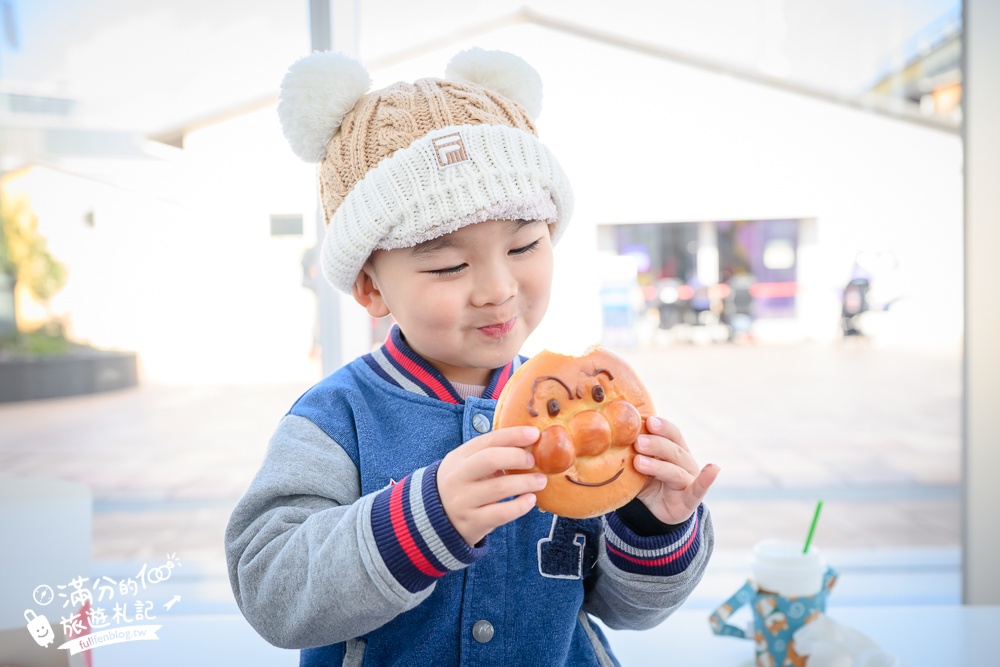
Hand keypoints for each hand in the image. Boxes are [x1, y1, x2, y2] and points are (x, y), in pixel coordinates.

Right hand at [437, 426, 546, 545]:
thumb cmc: (462, 486)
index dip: (513, 435)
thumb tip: (528, 443)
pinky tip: (530, 500)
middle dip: (517, 457)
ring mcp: (463, 501)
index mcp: (459, 457)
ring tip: (540, 481)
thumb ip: (490, 454)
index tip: (534, 434)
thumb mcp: (466, 465)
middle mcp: (458, 477)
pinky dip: (520, 506)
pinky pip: (501, 513)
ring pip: (499, 488)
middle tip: (533, 461)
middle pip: (490, 459)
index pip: (487, 440)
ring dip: (525, 482)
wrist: (436, 519)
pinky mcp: (472, 523)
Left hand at [633, 416, 719, 525]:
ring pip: (675, 470)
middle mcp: (685, 463)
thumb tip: (612, 433)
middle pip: (673, 450)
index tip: (648, 420)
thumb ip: (633, 451)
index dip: (662, 427)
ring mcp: (689, 481)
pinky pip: (698, 490)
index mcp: (676, 449)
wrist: (654, 512)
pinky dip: (706, 480)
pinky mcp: (690, 500)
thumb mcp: (639, 465)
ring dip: (658, 465)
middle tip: (638, 442)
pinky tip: (714, 469)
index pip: (673, 434)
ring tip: (639, 461)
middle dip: (656, 444)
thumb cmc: (647, 482)